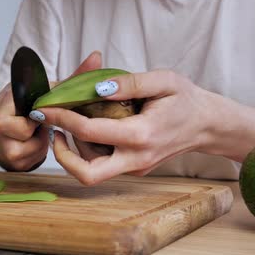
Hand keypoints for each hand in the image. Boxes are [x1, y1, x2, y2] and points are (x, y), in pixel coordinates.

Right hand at [0, 51, 102, 171]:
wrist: (21, 113)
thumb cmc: (37, 100)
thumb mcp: (54, 88)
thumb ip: (75, 77)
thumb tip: (97, 56)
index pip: (7, 120)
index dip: (31, 122)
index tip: (40, 116)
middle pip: (16, 142)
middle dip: (34, 136)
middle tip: (40, 126)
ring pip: (19, 154)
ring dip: (36, 146)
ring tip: (38, 133)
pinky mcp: (0, 157)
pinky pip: (20, 163)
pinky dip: (32, 155)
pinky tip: (33, 142)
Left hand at [35, 69, 217, 184]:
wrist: (208, 125)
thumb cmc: (186, 99)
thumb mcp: (164, 80)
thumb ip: (129, 83)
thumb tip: (95, 88)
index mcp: (141, 135)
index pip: (90, 132)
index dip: (63, 118)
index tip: (46, 107)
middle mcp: (136, 158)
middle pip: (87, 174)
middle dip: (61, 155)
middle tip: (52, 132)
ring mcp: (136, 167)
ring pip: (92, 171)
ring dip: (74, 150)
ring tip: (72, 121)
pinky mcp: (135, 168)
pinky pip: (104, 165)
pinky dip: (89, 150)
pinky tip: (92, 127)